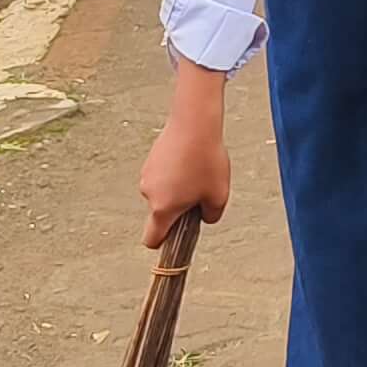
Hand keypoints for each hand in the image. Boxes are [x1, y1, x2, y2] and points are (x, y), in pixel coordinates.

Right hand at [139, 66, 232, 249]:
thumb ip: (211, 215)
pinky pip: (163, 175)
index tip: (175, 240)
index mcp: (163, 209)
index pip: (152, 239)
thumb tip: (204, 217)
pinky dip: (174, 173)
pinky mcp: (151, 158)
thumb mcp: (219, 195)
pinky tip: (191, 158)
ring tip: (198, 170)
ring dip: (177, 189)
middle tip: (200, 193)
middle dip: (179, 209)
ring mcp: (147, 174)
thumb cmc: (206, 160)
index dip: (163, 244)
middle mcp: (149, 193)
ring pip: (163, 192)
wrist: (195, 122)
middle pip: (161, 213)